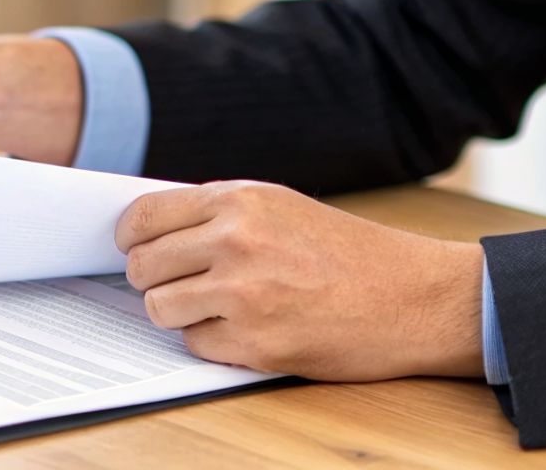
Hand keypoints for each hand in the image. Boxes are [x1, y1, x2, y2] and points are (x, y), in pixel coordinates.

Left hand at [116, 181, 485, 380]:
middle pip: (143, 266)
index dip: (130, 238)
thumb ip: (217, 213)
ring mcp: (244, 294)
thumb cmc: (347, 252)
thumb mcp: (280, 206)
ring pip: (159, 308)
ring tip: (216, 307)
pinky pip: (196, 344)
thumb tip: (150, 230)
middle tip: (178, 284)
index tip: (133, 249)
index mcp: (238, 201)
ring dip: (179, 313)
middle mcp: (236, 242)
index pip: (142, 217)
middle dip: (153, 279)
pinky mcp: (257, 343)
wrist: (416, 297)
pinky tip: (248, 329)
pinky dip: (213, 342)